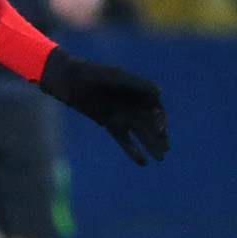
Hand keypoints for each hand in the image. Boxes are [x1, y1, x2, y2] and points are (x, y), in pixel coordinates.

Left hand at [38, 47, 167, 165]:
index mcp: (139, 92)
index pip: (156, 109)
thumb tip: (159, 93)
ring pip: (141, 134)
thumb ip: (137, 84)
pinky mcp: (111, 125)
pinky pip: (125, 140)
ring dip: (151, 145)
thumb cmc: (94, 75)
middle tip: (165, 149)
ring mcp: (123, 116)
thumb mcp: (116, 78)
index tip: (160, 130)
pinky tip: (143, 162)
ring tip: (160, 158)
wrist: (71, 81)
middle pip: (151, 124)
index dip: (160, 120)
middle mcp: (134, 105)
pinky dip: (133, 151)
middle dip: (159, 136)